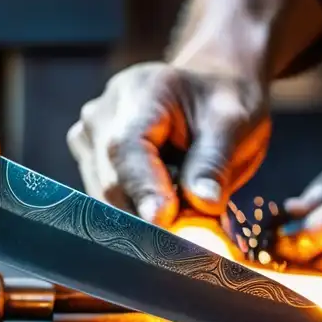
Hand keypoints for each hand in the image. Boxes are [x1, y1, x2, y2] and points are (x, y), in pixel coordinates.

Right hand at [67, 62, 269, 225]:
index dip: (143, 188)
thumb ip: (214, 162)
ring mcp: (88, 138)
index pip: (126, 148)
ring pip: (107, 200)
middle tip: (196, 228)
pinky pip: (107, 202)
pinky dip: (138, 212)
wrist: (208, 94)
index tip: (165, 221)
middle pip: (112, 182)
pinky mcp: (89, 161)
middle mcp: (102, 114)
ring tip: (184, 201)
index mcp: (141, 92)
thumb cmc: (221, 106)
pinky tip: (165, 198)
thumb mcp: (232, 125)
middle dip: (151, 214)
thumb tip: (204, 203)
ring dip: (145, 215)